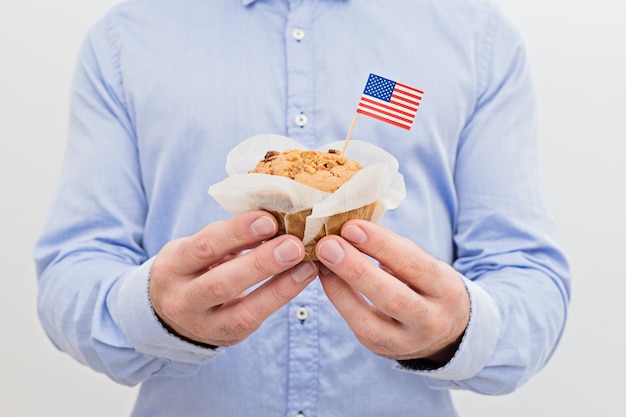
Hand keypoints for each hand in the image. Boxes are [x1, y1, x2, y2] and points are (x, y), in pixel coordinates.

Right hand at [149, 210, 317, 346]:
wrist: (171, 312)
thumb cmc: (195, 266)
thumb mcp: (198, 246)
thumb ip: (228, 235)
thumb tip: (273, 215)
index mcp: (172, 265)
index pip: (203, 247)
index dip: (236, 233)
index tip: (268, 219)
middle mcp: (181, 299)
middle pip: (219, 284)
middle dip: (260, 264)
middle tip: (293, 245)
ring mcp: (202, 324)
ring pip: (241, 311)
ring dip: (279, 287)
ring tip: (306, 265)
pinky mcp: (226, 337)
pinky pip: (255, 321)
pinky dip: (281, 298)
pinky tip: (302, 278)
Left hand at [316, 220, 469, 364]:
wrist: (445, 331)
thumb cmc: (427, 284)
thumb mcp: (423, 263)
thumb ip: (392, 247)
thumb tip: (352, 226)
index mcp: (446, 289)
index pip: (413, 265)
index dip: (381, 245)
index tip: (352, 226)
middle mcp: (432, 320)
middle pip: (392, 297)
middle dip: (356, 269)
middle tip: (328, 245)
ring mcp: (406, 342)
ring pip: (369, 320)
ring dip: (340, 287)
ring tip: (321, 259)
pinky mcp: (382, 350)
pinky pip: (357, 326)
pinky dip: (338, 299)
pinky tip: (325, 276)